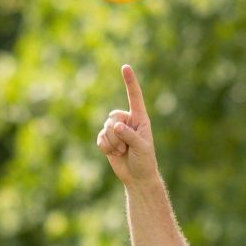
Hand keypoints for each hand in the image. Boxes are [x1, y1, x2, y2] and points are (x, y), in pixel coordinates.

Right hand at [96, 64, 156, 186]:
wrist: (137, 178)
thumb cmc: (145, 161)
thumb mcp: (141, 147)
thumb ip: (130, 135)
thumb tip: (115, 126)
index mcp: (140, 118)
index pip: (134, 97)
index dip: (130, 82)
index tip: (125, 67)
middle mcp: (127, 121)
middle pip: (113, 116)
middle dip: (116, 133)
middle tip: (125, 147)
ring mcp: (116, 130)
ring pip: (105, 128)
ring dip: (112, 143)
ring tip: (122, 152)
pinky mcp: (108, 140)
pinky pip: (100, 138)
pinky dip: (105, 147)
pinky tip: (113, 154)